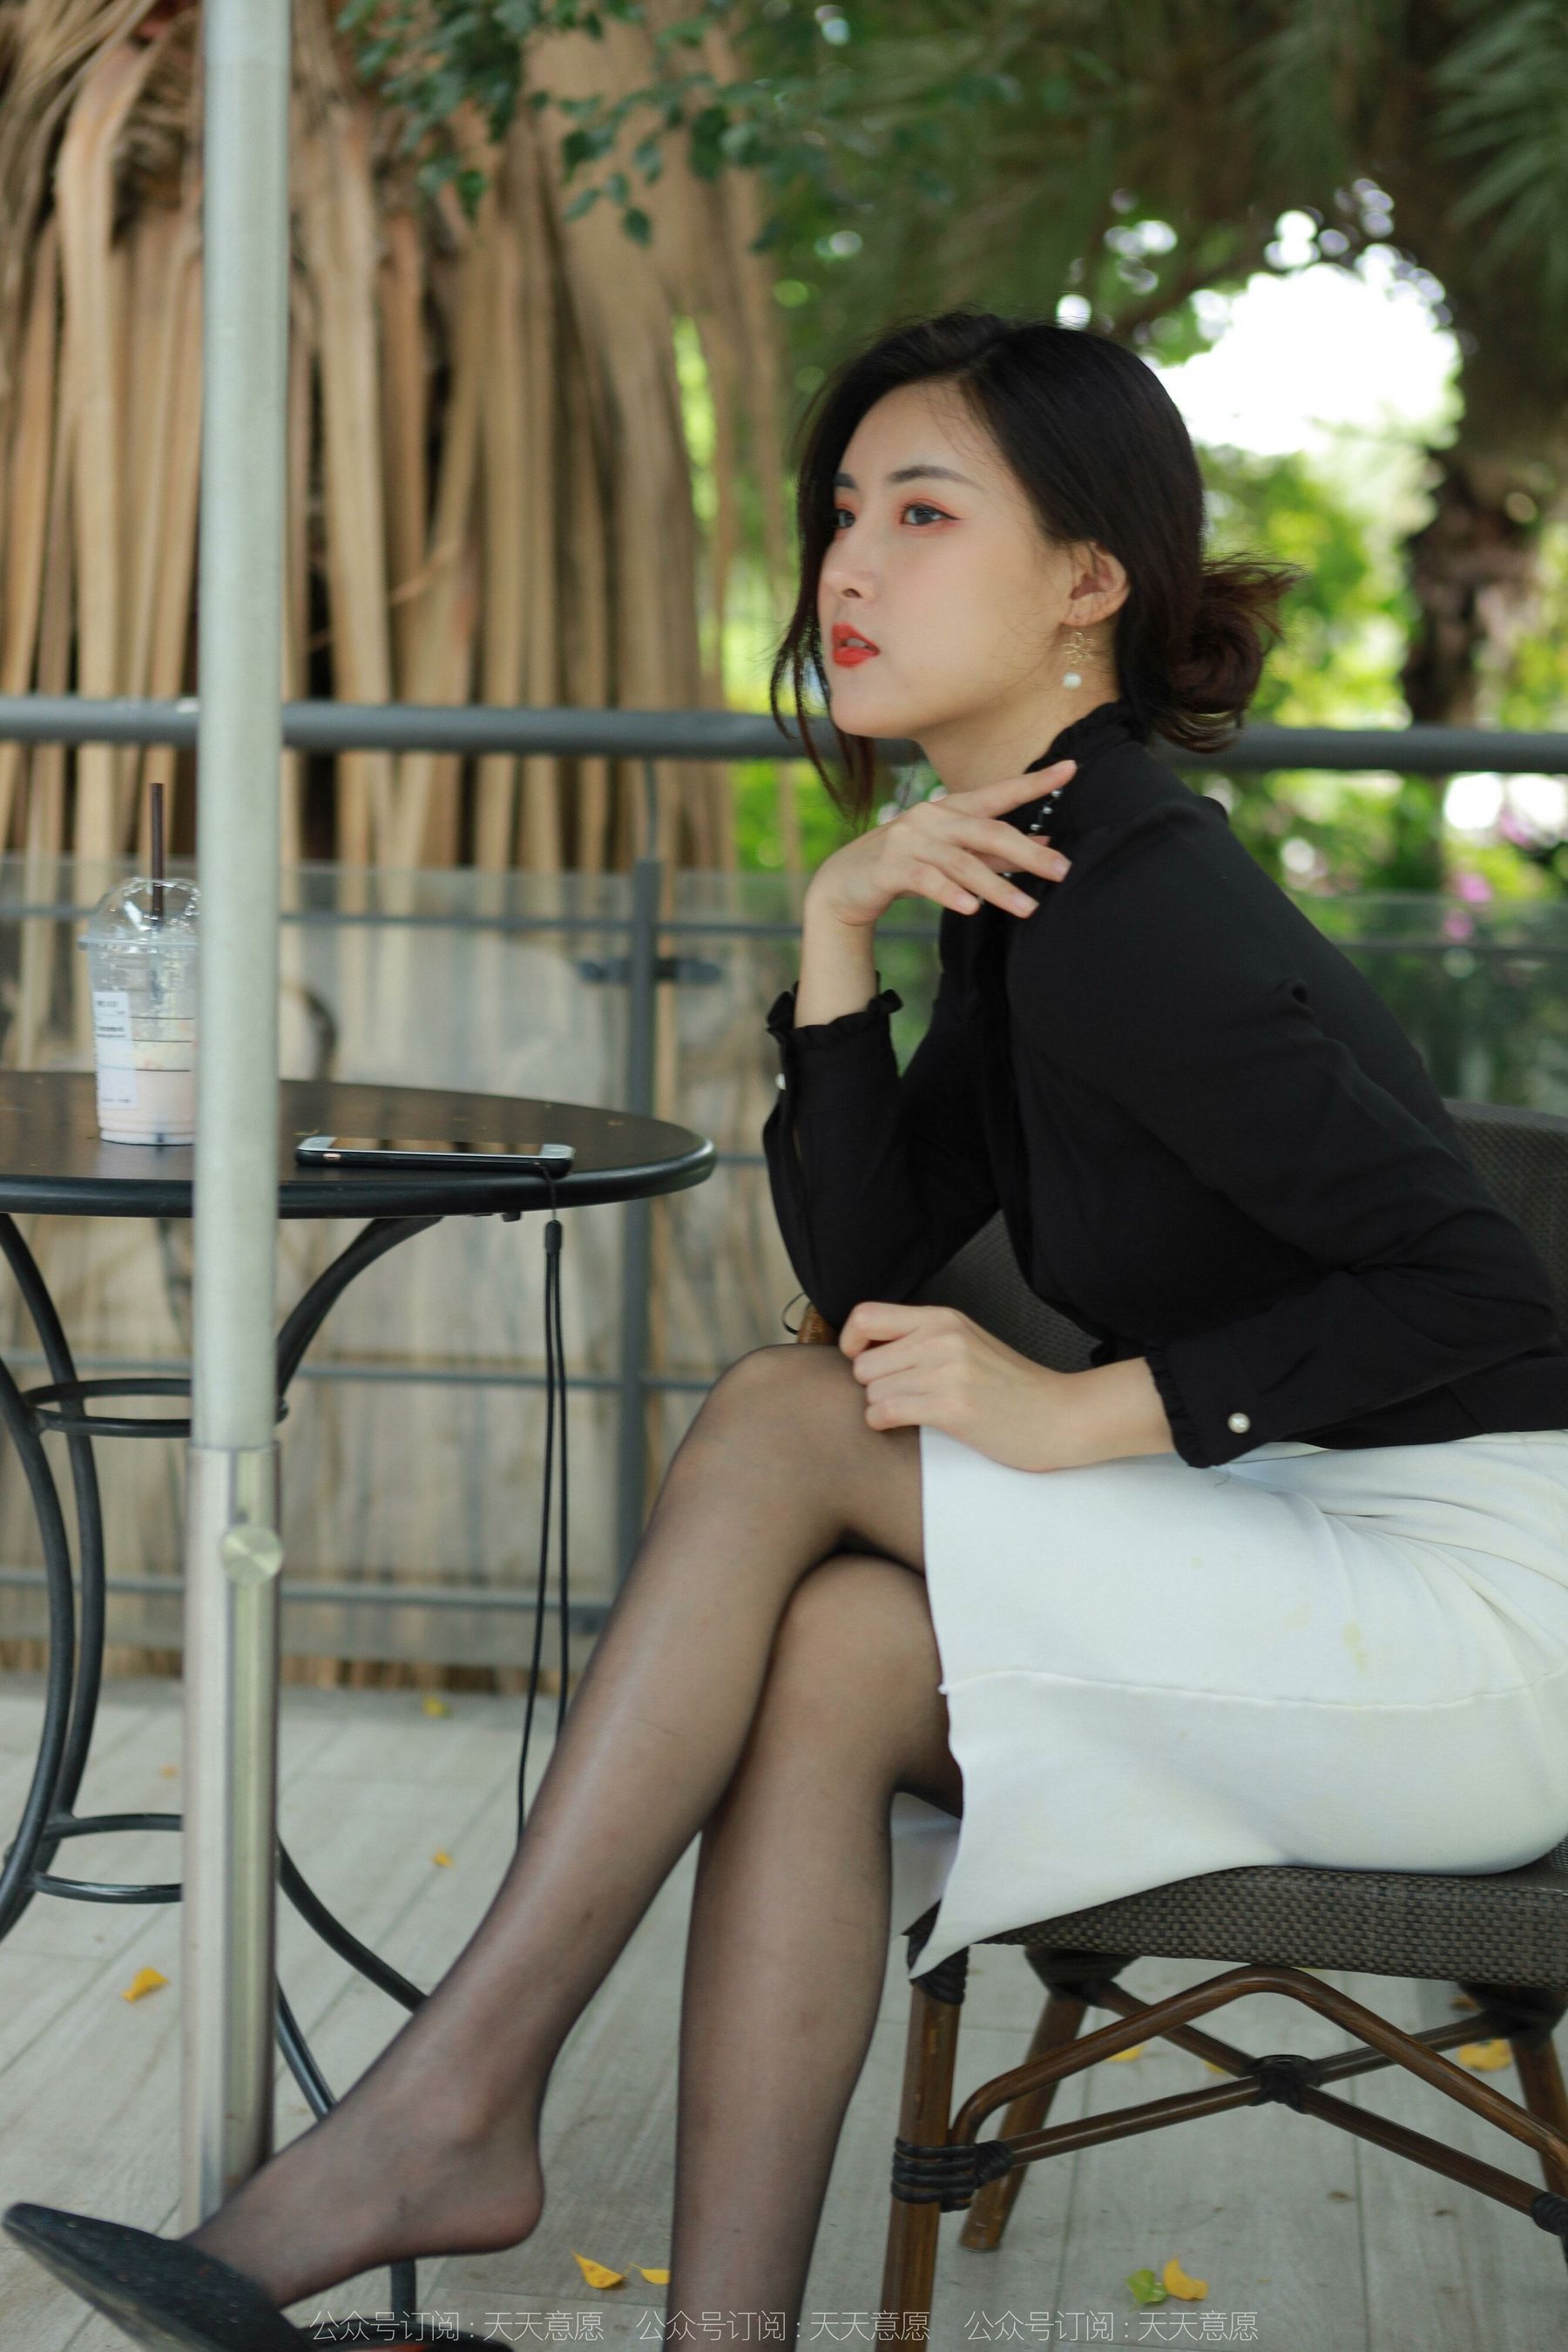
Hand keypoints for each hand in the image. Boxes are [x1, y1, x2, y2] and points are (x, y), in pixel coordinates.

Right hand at [805, 760, 1076, 930]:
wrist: (847, 882)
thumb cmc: (907, 864)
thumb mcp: (953, 852)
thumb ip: (995, 850)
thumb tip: (1047, 844)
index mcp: (951, 809)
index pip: (999, 793)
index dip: (1034, 782)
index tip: (1070, 769)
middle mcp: (932, 818)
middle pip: (988, 831)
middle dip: (1028, 852)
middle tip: (1062, 870)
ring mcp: (910, 840)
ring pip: (963, 861)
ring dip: (998, 887)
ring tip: (1027, 908)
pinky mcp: (891, 867)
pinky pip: (926, 880)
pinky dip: (951, 894)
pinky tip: (971, 908)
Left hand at [838, 1300, 1084, 1471]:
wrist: (1060, 1414)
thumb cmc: (1012, 1387)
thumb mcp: (966, 1343)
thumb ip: (923, 1338)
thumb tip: (868, 1348)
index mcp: (943, 1318)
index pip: (865, 1316)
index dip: (852, 1341)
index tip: (863, 1360)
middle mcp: (941, 1338)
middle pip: (864, 1363)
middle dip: (873, 1386)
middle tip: (899, 1395)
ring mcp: (947, 1370)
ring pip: (872, 1390)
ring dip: (882, 1407)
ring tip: (912, 1411)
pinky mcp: (951, 1406)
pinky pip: (885, 1411)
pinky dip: (884, 1423)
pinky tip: (903, 1424)